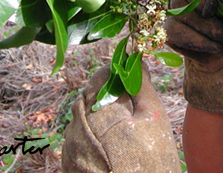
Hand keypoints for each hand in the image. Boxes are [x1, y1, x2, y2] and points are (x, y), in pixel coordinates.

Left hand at [62, 63, 180, 172]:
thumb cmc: (151, 163)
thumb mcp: (154, 119)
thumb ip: (141, 84)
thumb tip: (136, 59)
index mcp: (98, 107)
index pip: (102, 75)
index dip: (120, 77)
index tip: (133, 87)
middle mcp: (77, 123)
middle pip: (92, 96)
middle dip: (111, 100)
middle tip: (133, 119)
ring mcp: (70, 145)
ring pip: (85, 117)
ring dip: (101, 120)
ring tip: (124, 141)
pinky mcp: (68, 162)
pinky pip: (80, 138)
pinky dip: (94, 140)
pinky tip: (112, 154)